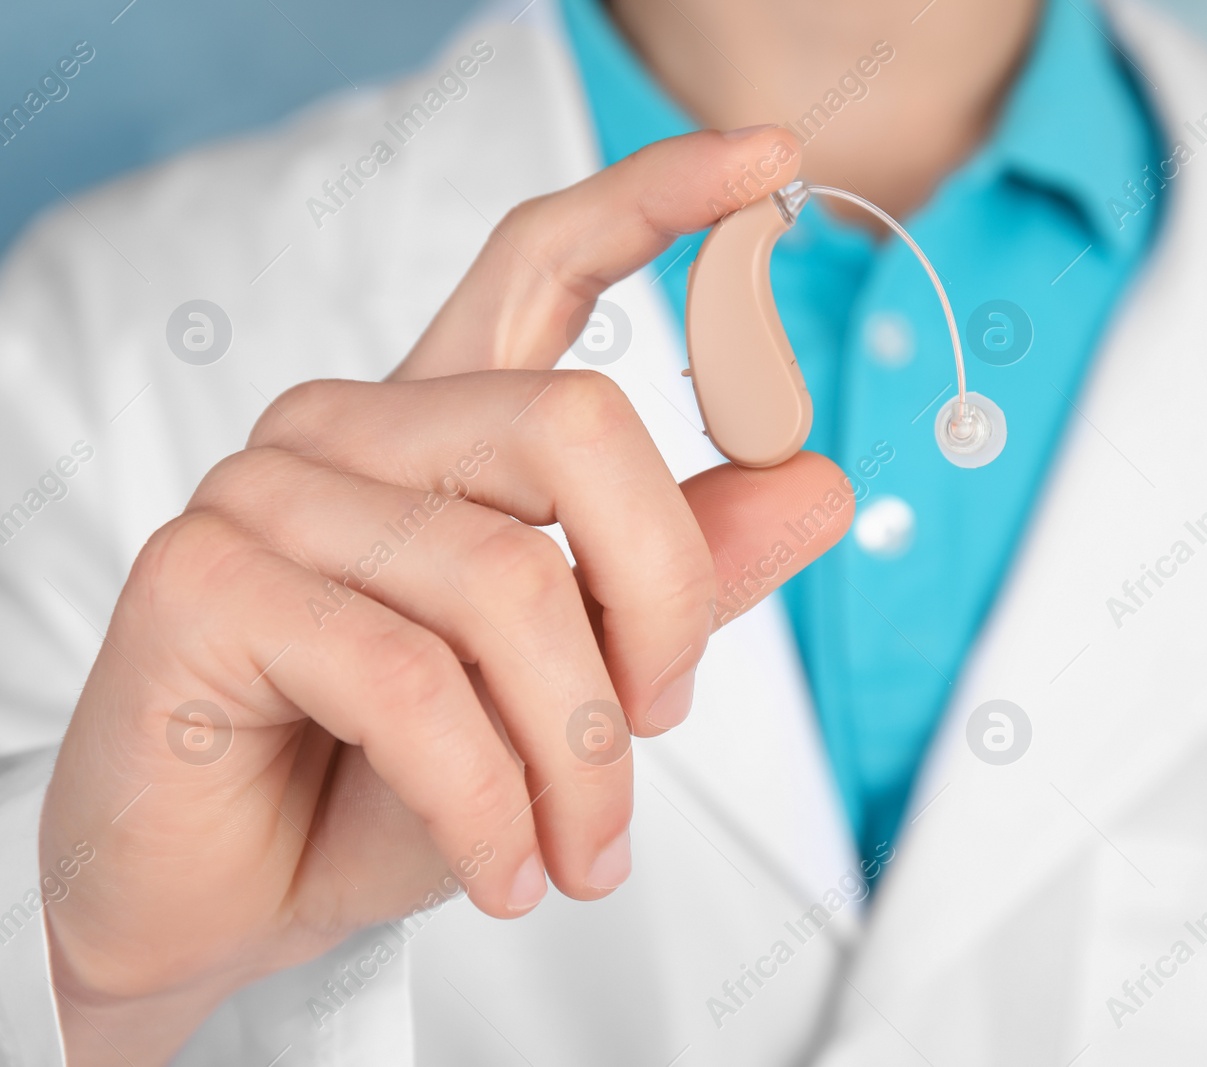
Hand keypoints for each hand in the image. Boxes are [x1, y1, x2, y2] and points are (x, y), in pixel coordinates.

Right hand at [38, 127, 841, 1063]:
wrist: (234, 901)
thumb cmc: (393, 781)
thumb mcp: (572, 683)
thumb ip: (682, 578)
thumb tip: (820, 485)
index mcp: (443, 425)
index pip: (546, 259)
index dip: (658, 197)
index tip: (772, 158)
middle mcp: (351, 427)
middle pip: (578, 423)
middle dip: (665, 596)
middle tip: (662, 724)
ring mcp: (264, 490)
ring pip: (506, 581)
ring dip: (580, 754)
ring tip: (579, 850)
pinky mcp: (199, 580)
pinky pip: (409, 682)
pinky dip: (488, 801)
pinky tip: (505, 869)